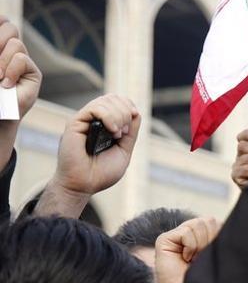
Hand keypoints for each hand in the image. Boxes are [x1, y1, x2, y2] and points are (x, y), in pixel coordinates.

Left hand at [0, 17, 41, 117]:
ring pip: (16, 42)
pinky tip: (6, 84)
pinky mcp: (32, 73)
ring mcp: (20, 60)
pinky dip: (11, 70)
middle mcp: (7, 49)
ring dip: (2, 60)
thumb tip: (3, 21)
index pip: (1, 20)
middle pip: (8, 25)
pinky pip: (22, 58)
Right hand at [36, 94, 140, 217]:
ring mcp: (83, 121)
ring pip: (105, 101)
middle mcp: (92, 120)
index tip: (132, 122)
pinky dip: (109, 117)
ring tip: (117, 135)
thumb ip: (130, 132)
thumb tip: (136, 112)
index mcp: (104, 125)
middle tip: (124, 132)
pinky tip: (112, 131)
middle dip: (126, 111)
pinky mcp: (75, 123)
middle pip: (113, 98)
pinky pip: (94, 108)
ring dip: (119, 116)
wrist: (84, 184)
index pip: (117, 102)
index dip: (129, 107)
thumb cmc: (102, 172)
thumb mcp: (124, 150)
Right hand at [155, 217, 220, 282]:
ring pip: (198, 224)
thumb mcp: (217, 256)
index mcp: (205, 235)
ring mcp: (177, 234)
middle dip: (211, 240)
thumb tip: (229, 225)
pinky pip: (186, 233)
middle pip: (210, 221)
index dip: (220, 237)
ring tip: (194, 259)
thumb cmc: (203, 278)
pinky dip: (190, 247)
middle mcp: (190, 232)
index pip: (219, 223)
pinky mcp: (165, 238)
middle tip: (202, 258)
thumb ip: (220, 239)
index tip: (213, 255)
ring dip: (200, 245)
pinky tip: (185, 258)